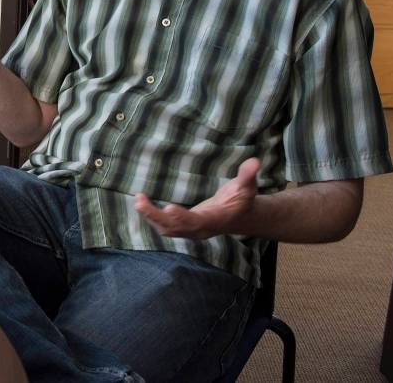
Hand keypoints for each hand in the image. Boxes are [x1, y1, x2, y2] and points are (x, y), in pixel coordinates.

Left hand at [134, 158, 260, 239]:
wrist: (239, 216)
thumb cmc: (242, 199)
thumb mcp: (247, 186)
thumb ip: (247, 175)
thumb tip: (255, 161)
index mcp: (215, 219)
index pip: (197, 222)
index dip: (183, 217)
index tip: (168, 208)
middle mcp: (200, 229)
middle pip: (176, 228)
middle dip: (156, 216)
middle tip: (139, 202)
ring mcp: (191, 230)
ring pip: (167, 229)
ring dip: (151, 217)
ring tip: (138, 201)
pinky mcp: (183, 227)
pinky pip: (165, 226)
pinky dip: (152, 217)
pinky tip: (142, 203)